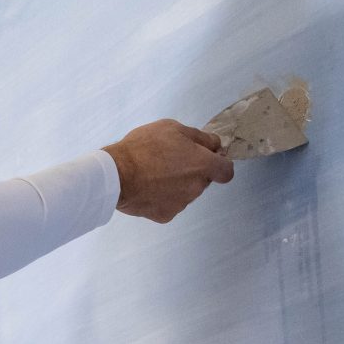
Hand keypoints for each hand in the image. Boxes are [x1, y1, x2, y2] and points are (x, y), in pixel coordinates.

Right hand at [104, 120, 233, 222]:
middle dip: (193, 171)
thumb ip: (200, 137)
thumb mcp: (173, 128)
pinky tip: (148, 187)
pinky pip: (170, 204)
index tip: (207, 157)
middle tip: (170, 160)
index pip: (226, 171)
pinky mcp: (166, 216)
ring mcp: (182, 204)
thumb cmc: (145, 147)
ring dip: (178, 184)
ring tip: (155, 173)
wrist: (117, 175)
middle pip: (203, 180)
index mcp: (203, 165)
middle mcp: (197, 187)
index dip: (219, 163)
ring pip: (186, 193)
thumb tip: (215, 145)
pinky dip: (163, 197)